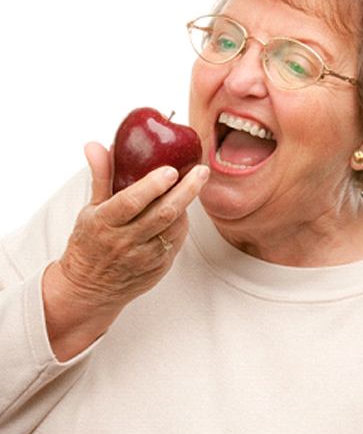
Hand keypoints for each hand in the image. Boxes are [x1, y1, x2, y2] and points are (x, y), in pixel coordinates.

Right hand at [43, 142, 208, 359]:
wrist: (90, 289)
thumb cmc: (90, 242)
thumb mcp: (90, 209)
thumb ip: (101, 176)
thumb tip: (96, 144)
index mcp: (104, 222)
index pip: (131, 202)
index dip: (152, 186)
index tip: (171, 170)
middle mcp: (125, 241)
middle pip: (162, 213)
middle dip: (187, 190)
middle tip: (202, 171)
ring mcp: (144, 257)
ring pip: (175, 227)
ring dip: (187, 205)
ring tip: (194, 184)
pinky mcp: (158, 267)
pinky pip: (177, 240)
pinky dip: (182, 222)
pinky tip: (183, 209)